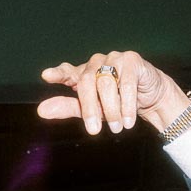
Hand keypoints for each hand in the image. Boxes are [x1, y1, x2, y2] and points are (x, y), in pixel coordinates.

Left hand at [37, 51, 190, 135]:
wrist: (150, 98)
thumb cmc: (117, 103)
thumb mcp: (91, 110)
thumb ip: (68, 108)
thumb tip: (41, 111)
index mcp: (84, 73)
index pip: (68, 71)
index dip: (58, 73)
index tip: (46, 76)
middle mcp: (97, 63)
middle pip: (87, 82)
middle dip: (90, 109)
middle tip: (94, 131)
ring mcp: (114, 59)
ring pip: (106, 84)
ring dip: (111, 110)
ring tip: (117, 127)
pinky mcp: (132, 60)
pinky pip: (127, 83)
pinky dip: (127, 105)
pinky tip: (128, 120)